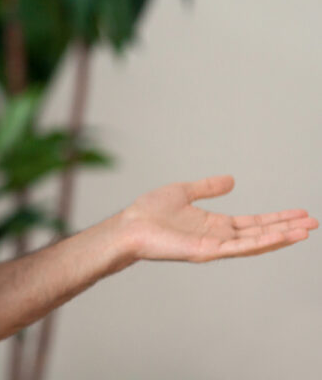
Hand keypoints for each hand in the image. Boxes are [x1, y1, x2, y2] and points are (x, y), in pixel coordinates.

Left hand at [121, 175, 318, 262]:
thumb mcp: (183, 192)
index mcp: (214, 224)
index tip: (299, 213)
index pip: (253, 222)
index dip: (276, 218)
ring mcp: (214, 246)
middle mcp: (218, 236)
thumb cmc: (148, 213)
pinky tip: (281, 237)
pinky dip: (262, 242)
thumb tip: (231, 180)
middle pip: (260, 232)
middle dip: (287, 228)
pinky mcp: (207, 251)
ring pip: (255, 242)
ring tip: (306, 231)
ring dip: (281, 237)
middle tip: (313, 222)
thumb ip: (207, 187)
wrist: (129, 226)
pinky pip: (239, 247)